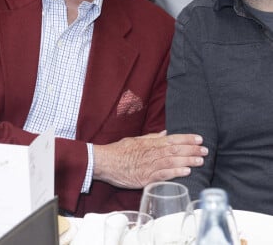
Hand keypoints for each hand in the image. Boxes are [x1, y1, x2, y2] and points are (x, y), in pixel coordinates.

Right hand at [92, 130, 206, 188]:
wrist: (105, 162)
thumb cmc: (119, 151)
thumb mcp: (135, 140)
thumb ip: (151, 138)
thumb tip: (165, 133)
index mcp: (149, 143)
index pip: (171, 139)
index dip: (186, 138)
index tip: (199, 138)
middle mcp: (151, 153)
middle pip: (175, 150)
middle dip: (191, 149)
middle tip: (205, 149)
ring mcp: (149, 165)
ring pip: (172, 161)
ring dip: (187, 160)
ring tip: (201, 160)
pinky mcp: (146, 178)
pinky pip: (164, 175)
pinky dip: (175, 172)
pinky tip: (186, 172)